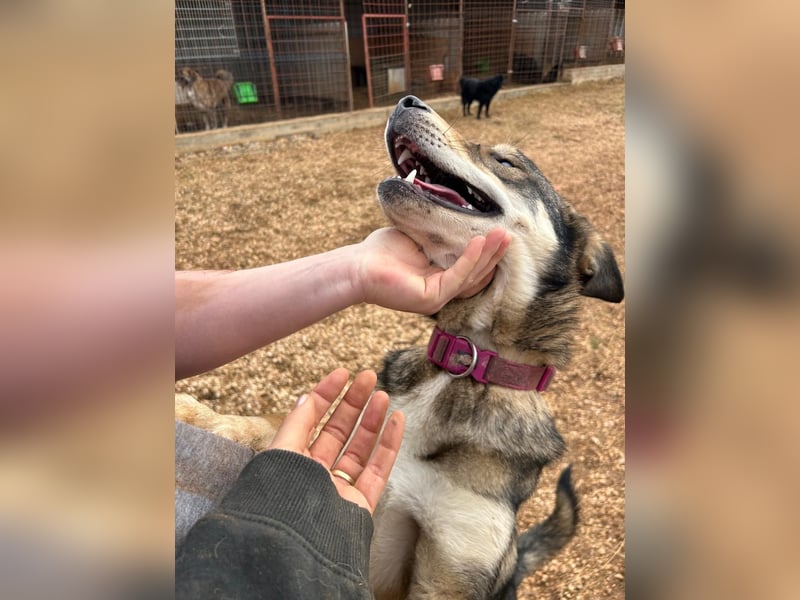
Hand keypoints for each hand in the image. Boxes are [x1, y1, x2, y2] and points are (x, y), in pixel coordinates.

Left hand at [268, 369, 404, 513]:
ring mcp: (340, 488)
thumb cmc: (280, 498)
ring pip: (360, 447)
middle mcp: (316, 474)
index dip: (326, 395)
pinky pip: (379, 469)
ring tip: (382, 394)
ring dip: (372, 419)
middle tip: (368, 377)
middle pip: (339, 431)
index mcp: (292, 461)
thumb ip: (297, 423)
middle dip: (353, 403)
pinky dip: (390, 444)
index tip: (342, 374)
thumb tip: (306, 396)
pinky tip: (396, 421)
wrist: (296, 544)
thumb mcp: (282, 451)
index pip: (312, 421)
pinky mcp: (361, 502)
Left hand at [356, 227, 509, 314]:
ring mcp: (436, 297)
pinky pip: (456, 277)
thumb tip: (458, 215)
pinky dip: (468, 260)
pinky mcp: (430, 298)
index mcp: (439, 278)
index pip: (470, 269)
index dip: (486, 253)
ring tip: (500, 235)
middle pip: (476, 274)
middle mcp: (441, 290)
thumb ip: (438, 233)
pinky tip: (478, 242)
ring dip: (487, 255)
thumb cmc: (381, 252)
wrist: (357, 266)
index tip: (499, 233)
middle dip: (493, 254)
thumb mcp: (417, 237)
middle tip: (509, 234)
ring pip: (470, 277)